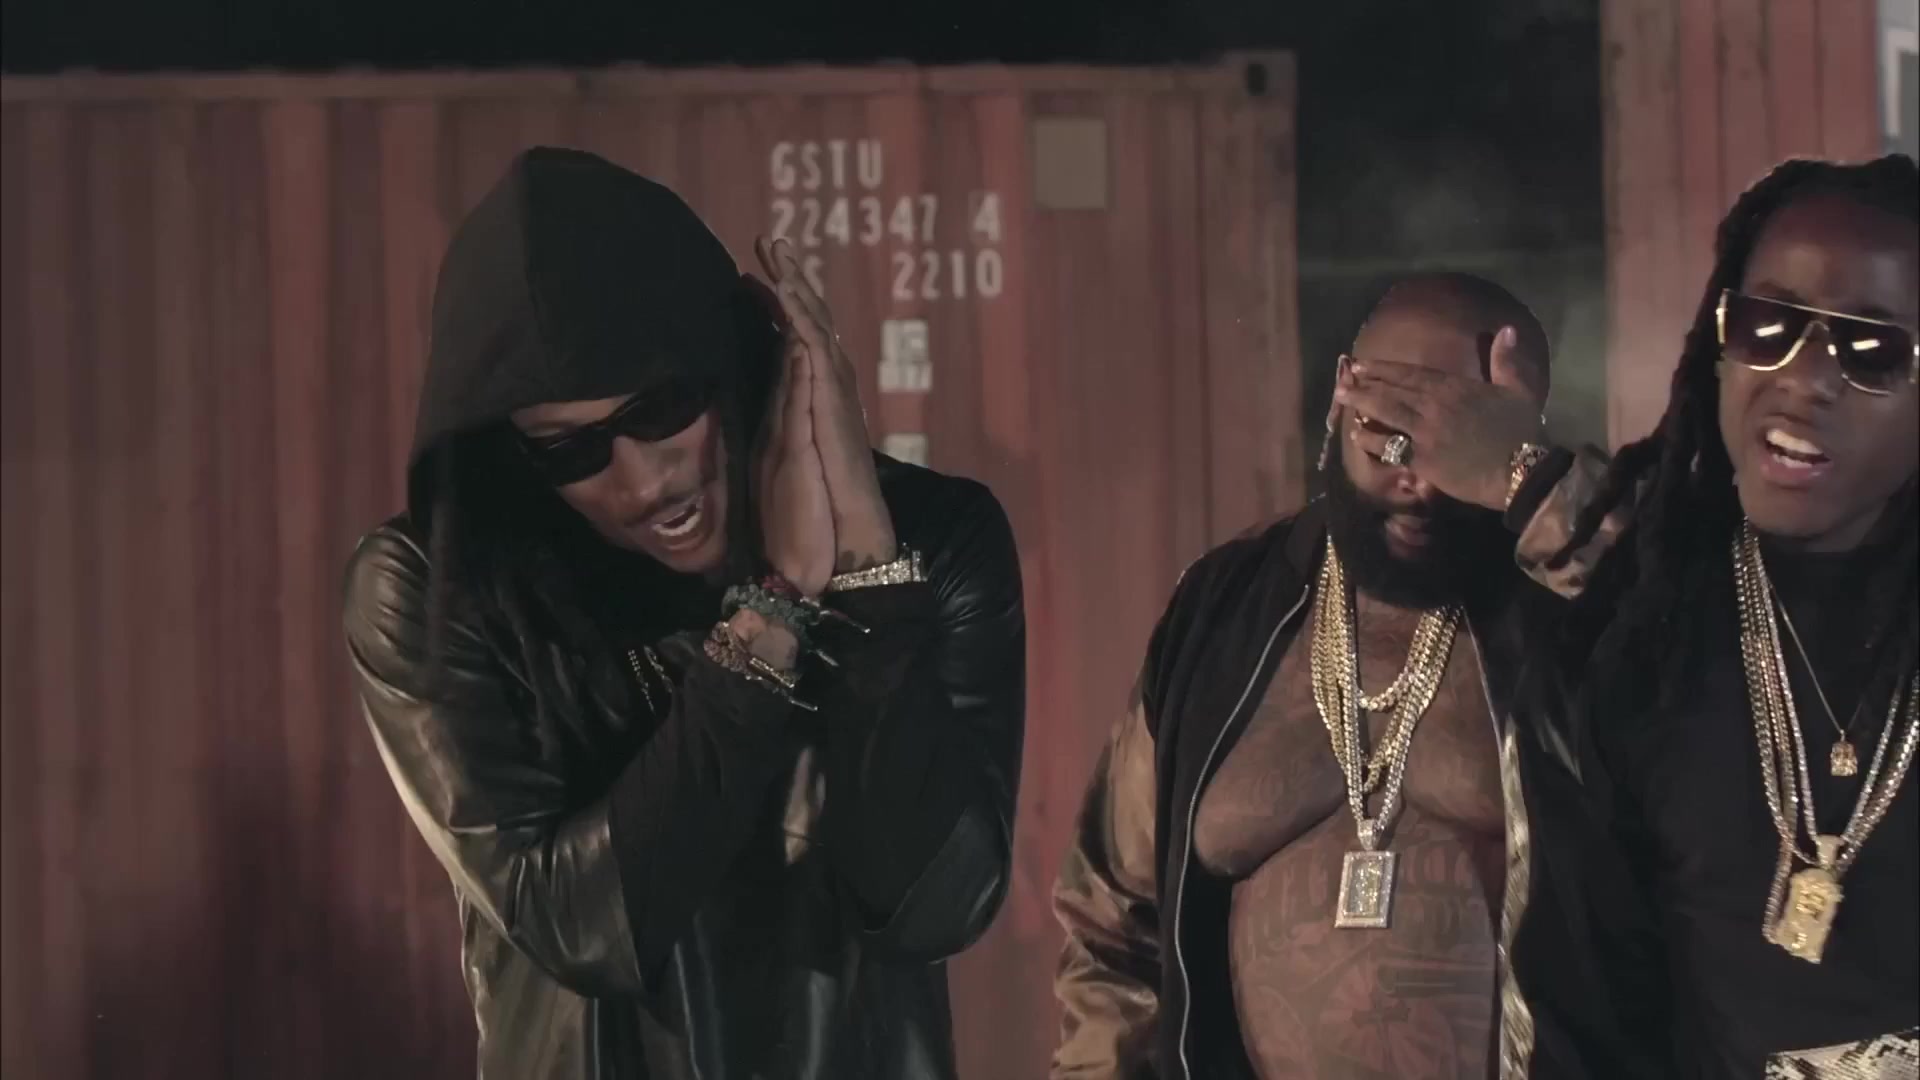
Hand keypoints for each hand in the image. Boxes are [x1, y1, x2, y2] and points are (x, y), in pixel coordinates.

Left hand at [755, 236, 897, 572]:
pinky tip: (783, 292)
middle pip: (808, 323)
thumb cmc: (805, 517)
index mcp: (806, 404)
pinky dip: (800, 318)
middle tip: (769, 241)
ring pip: (814, 327)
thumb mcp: (775, 461)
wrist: (837, 546)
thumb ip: (771, 428)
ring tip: (776, 249)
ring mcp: (833, 397)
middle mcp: (824, 393)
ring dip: (795, 286)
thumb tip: (753, 411)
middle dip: (790, 279)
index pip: (791, 343)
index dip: (776, 308)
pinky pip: (816, 352)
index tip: (751, 278)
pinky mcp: (833, 406)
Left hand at [1333, 325, 1546, 509]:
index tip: (1363, 364)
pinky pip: (1389, 447)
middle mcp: (1434, 405)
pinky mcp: (1422, 459)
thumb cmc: (1521, 431)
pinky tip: (1356, 436)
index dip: (1384, 369)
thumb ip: (1505, 361)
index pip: (1411, 373)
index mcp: (1454, 387)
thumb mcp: (1518, 390)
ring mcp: (1425, 432)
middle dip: (1365, 383)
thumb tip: (1506, 330)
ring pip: (1386, 413)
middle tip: (1343, 379)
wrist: (1521, 470)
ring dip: (1362, 404)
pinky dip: (1371, 441)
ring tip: (1342, 398)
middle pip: (1392, 390)